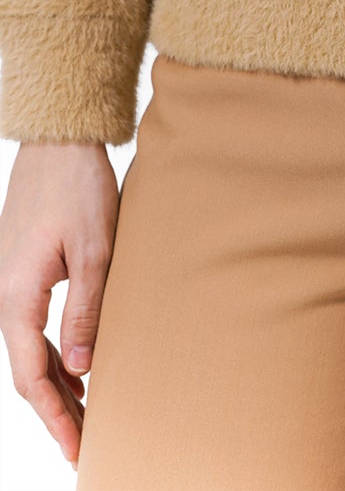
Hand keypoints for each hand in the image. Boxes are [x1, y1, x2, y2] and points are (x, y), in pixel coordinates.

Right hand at [0, 139, 118, 470]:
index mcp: (17, 296)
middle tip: (84, 446)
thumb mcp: (94, 247)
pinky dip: (55, 355)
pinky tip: (78, 369)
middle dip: (55, 412)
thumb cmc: (78, 186)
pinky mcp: (25, 272)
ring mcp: (12, 284)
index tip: (77, 447)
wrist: (59, 140)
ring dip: (56, 385)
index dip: (55, 416)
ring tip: (86, 417)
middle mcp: (6, 295)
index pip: (32, 376)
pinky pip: (35, 327)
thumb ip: (87, 307)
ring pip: (31, 351)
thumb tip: (83, 367)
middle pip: (28, 371)